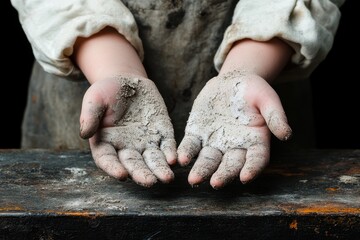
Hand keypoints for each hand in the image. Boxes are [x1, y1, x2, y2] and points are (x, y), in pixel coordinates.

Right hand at [80, 74, 176, 186]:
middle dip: (142, 174)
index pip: (108, 160)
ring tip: (167, 178)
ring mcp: (145, 142)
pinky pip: (167, 145)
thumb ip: (90, 116)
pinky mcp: (161, 133)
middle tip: (150, 182)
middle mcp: (126, 147)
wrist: (127, 80)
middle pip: (133, 164)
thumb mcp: (94, 99)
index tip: (122, 175)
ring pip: (153, 160)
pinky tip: (175, 160)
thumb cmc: (106, 92)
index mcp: (106, 143)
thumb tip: (84, 133)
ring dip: (160, 169)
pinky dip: (171, 153)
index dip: (113, 168)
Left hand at [177, 70, 291, 188]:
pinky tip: (180, 159)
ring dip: (201, 170)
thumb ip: (275, 115)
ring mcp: (214, 142)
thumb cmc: (253, 90)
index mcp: (255, 141)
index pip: (255, 159)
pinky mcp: (197, 134)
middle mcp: (234, 147)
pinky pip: (190, 146)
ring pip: (208, 160)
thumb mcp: (267, 98)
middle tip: (215, 183)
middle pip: (229, 164)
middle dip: (223, 174)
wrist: (230, 81)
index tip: (245, 177)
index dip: (251, 168)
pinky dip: (186, 153)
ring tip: (194, 180)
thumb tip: (286, 134)